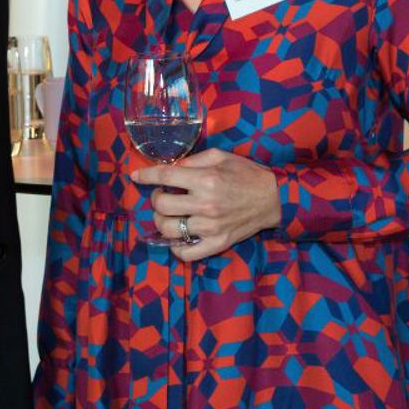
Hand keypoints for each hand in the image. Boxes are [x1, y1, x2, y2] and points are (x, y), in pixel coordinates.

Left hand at [134, 149, 281, 258]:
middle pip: (162, 205)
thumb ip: (194, 160)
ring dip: (162, 220)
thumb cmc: (246, 174)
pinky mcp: (217, 243)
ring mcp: (210, 227)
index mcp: (206, 179)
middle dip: (156, 198)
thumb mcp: (221, 156)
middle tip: (163, 195)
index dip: (146, 176)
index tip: (136, 176)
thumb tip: (172, 168)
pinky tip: (179, 236)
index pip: (165, 176)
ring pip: (168, 229)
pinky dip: (176, 246)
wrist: (273, 198)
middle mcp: (205, 204)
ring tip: (170, 215)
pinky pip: (186, 253)